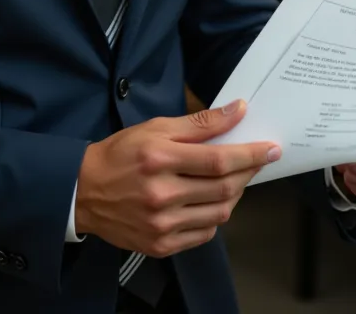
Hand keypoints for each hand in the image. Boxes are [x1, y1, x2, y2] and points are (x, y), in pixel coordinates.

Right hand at [75, 100, 280, 256]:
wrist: (84, 191)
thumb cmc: (122, 153)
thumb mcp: (156, 127)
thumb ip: (199, 123)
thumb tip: (237, 110)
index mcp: (159, 159)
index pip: (218, 160)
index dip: (250, 154)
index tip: (271, 148)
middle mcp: (161, 195)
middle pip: (223, 188)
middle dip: (249, 172)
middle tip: (260, 160)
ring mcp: (161, 225)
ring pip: (219, 213)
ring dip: (236, 194)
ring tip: (236, 178)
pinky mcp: (160, 245)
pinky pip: (204, 234)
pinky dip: (216, 216)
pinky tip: (213, 200)